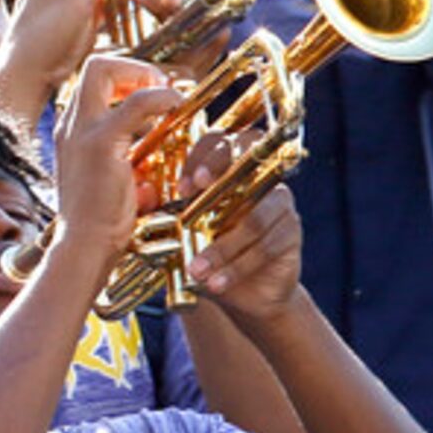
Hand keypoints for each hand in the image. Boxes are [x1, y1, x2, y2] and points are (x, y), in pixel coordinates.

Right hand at [51, 54, 178, 272]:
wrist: (85, 247)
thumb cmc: (101, 224)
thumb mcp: (111, 184)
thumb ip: (126, 166)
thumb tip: (150, 171)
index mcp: (71, 132)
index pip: (93, 83)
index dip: (125, 79)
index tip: (152, 96)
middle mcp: (70, 124)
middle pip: (94, 65)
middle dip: (133, 66)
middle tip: (160, 87)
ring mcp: (82, 131)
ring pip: (103, 68)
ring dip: (144, 74)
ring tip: (169, 97)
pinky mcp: (101, 143)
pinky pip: (136, 101)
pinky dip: (162, 97)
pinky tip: (178, 107)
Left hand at [182, 134, 304, 330]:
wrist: (245, 292)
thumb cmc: (210, 252)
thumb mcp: (183, 230)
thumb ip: (167, 212)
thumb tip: (141, 197)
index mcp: (229, 167)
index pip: (220, 140)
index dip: (202, 155)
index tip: (182, 186)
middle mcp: (259, 175)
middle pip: (248, 152)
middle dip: (219, 166)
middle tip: (196, 189)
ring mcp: (279, 202)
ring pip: (255, 215)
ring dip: (222, 245)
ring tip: (197, 269)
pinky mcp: (291, 232)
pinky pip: (266, 245)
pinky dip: (237, 267)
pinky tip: (216, 283)